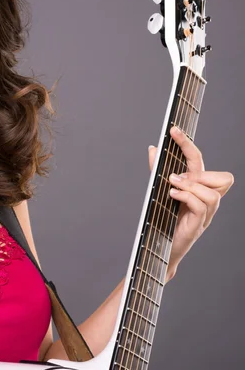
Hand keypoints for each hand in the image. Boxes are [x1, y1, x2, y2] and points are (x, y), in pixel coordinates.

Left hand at [148, 126, 233, 282]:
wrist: (157, 248)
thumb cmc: (162, 219)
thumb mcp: (159, 190)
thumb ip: (158, 171)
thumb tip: (154, 148)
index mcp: (198, 189)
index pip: (201, 162)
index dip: (188, 144)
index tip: (173, 130)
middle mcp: (206, 200)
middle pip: (224, 177)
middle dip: (200, 170)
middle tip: (175, 176)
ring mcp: (205, 214)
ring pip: (213, 191)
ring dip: (191, 184)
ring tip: (171, 185)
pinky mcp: (198, 225)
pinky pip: (202, 205)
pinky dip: (187, 196)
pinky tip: (172, 195)